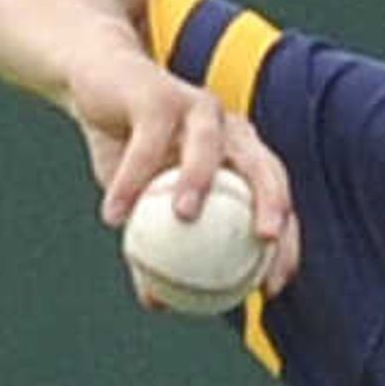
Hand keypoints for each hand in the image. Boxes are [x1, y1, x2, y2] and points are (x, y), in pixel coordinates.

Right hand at [65, 43, 301, 297]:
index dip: (287, 243)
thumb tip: (157, 303)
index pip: (278, 201)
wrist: (96, 82)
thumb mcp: (144, 203)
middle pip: (265, 167)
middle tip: (263, 241)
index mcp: (242, 157)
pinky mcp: (157, 94)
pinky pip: (146, 142)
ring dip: (198, 179)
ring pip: (208, 145)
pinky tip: (114, 214)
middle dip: (273, 202)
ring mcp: (196, 108)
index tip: (274, 287)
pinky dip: (130, 178)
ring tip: (183, 217)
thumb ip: (156, 247)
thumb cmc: (131, 148)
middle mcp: (230, 131)